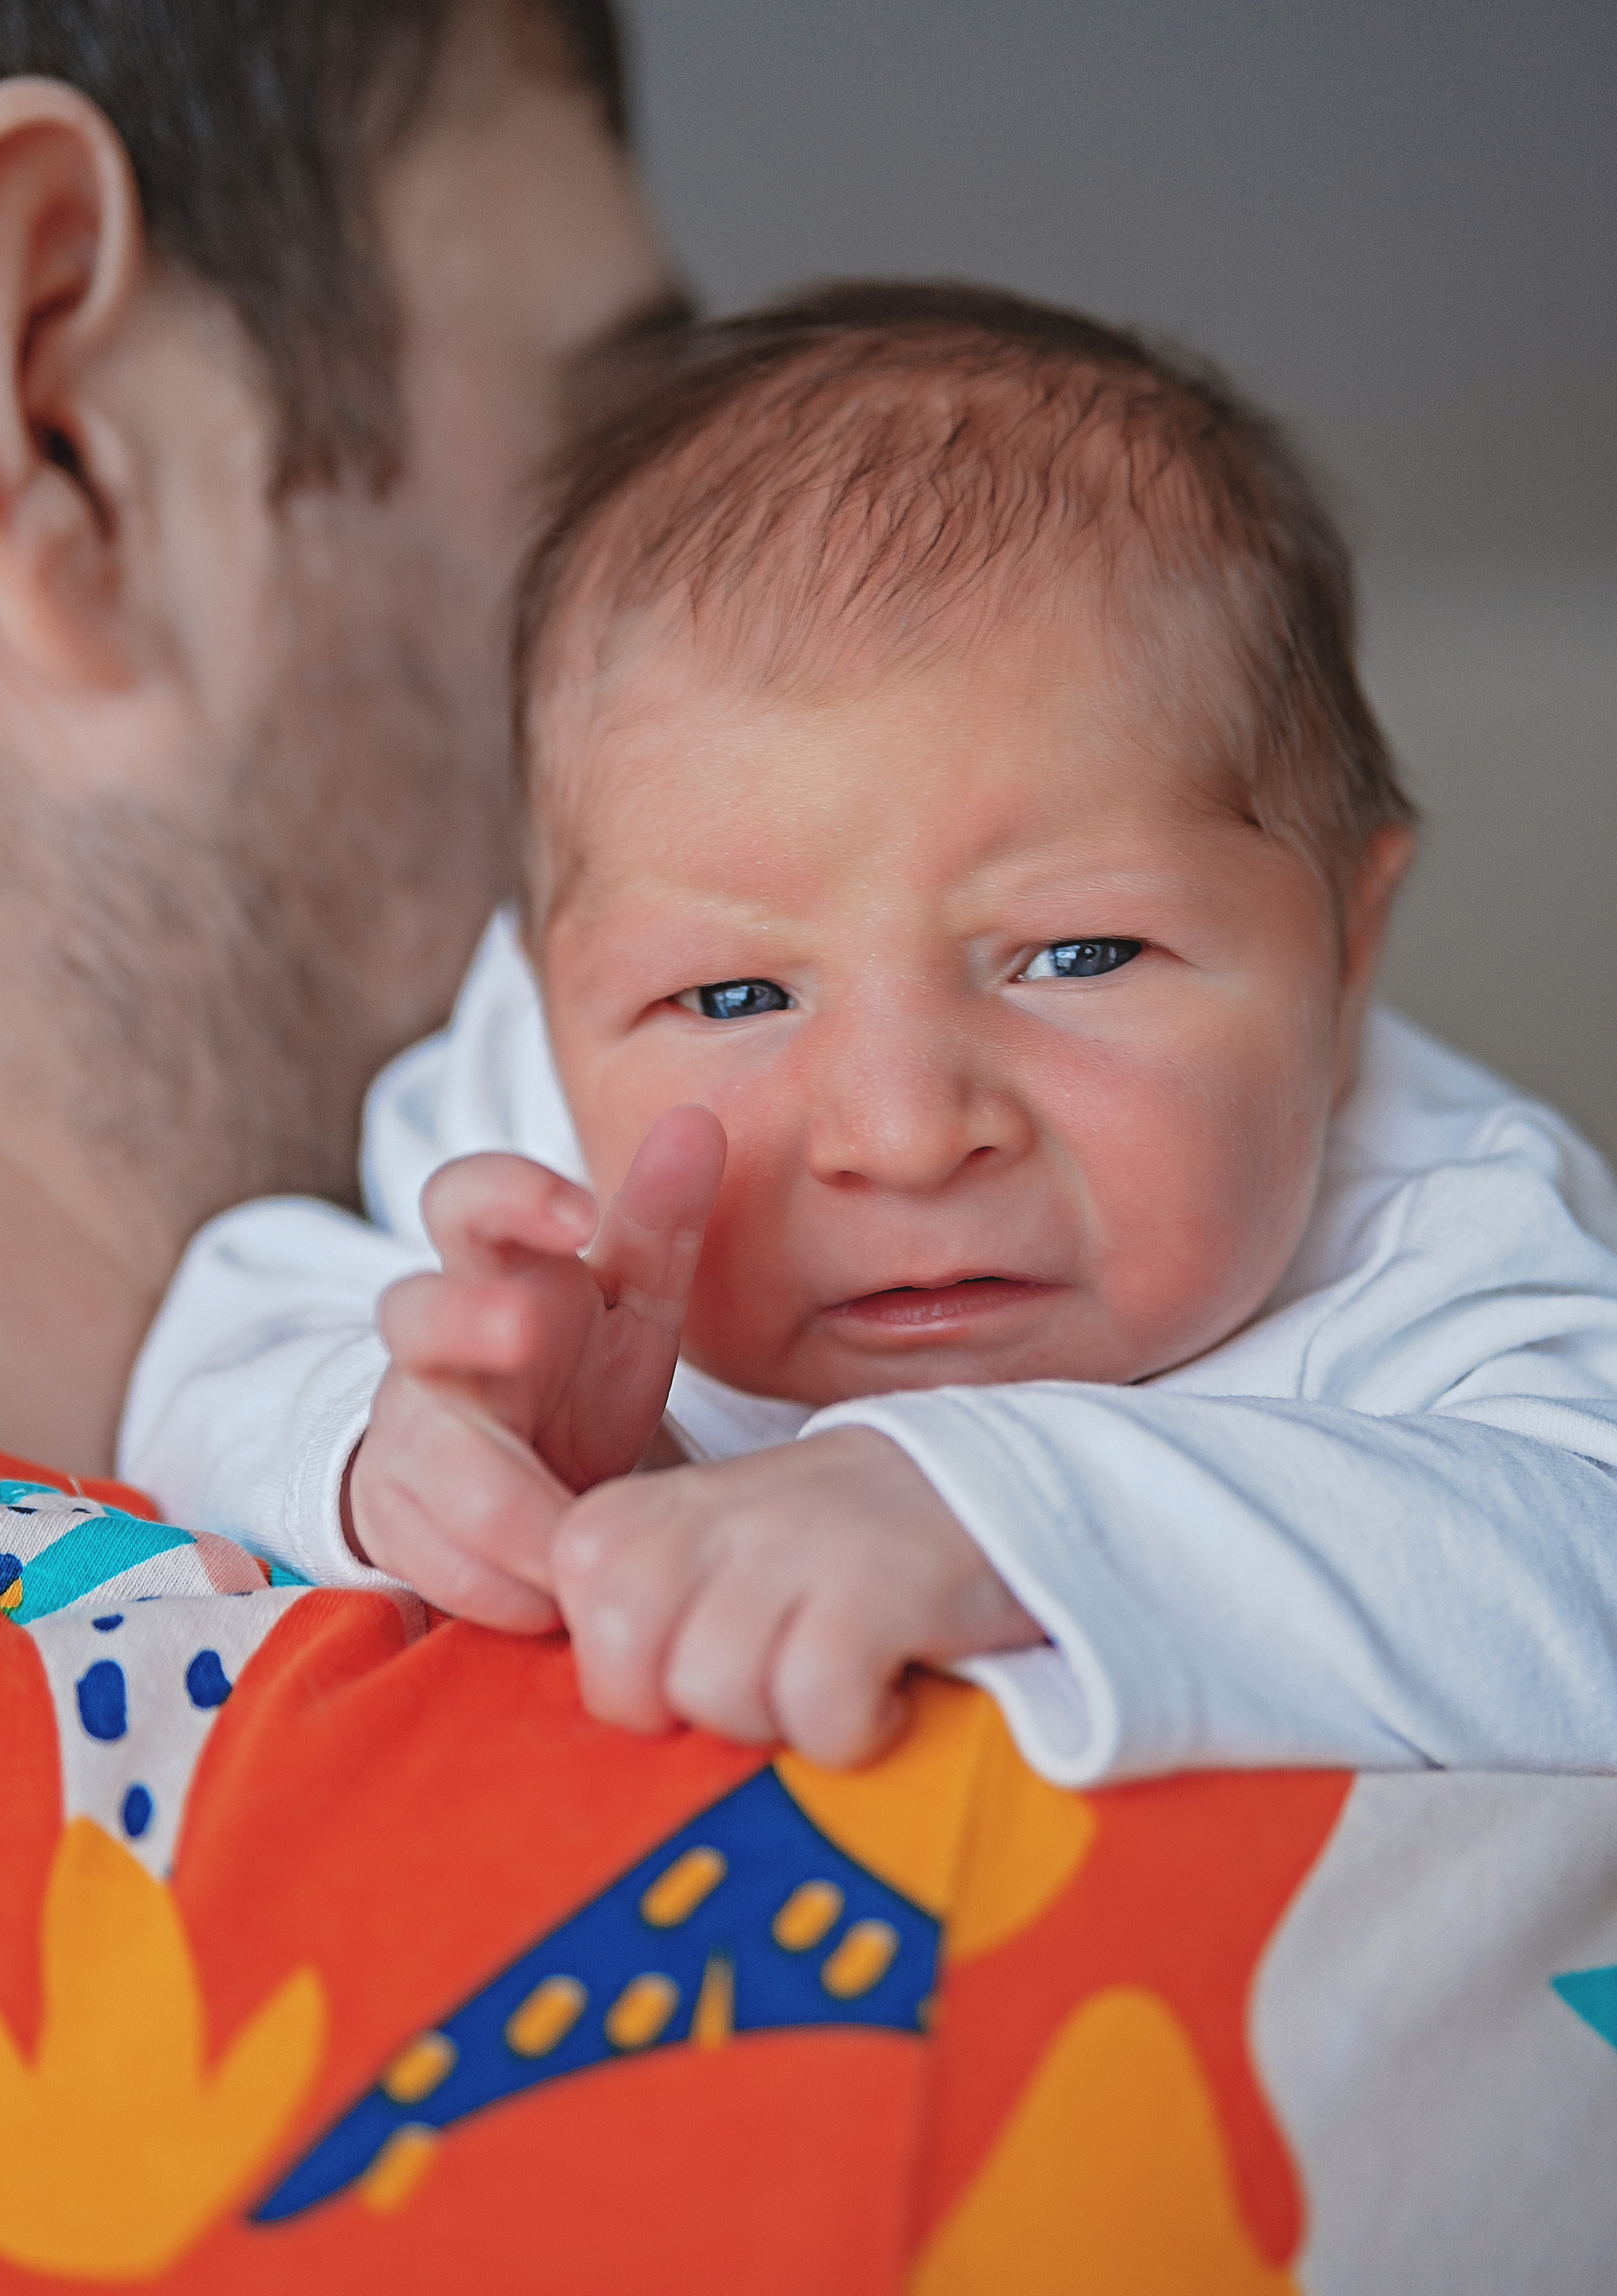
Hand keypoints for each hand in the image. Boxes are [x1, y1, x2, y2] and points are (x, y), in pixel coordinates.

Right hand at [345, 1106, 725, 1626]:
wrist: (521, 1474)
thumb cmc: (577, 1365)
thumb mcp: (630, 1293)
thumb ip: (661, 1214)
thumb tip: (701, 1119)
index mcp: (493, 1265)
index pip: (465, 1196)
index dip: (510, 1194)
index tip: (579, 1211)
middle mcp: (433, 1342)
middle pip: (414, 1309)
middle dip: (466, 1321)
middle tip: (527, 1331)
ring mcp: (405, 1430)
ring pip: (424, 1458)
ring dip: (505, 1501)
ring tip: (580, 1534)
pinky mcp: (391, 1518)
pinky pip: (429, 1556)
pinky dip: (497, 1583)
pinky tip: (552, 1597)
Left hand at [550, 1425, 1045, 1765]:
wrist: (999, 1486)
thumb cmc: (837, 1549)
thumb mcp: (716, 1553)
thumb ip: (642, 1610)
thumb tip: (589, 1713)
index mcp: (654, 1509)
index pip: (576, 1613)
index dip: (635, 1676)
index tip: (704, 1656)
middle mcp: (714, 1514)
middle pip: (626, 1671)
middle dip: (689, 1709)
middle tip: (762, 1683)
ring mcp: (796, 1543)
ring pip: (716, 1692)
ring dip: (778, 1720)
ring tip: (828, 1682)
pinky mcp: (879, 1587)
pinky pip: (816, 1704)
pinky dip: (852, 1730)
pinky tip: (882, 1700)